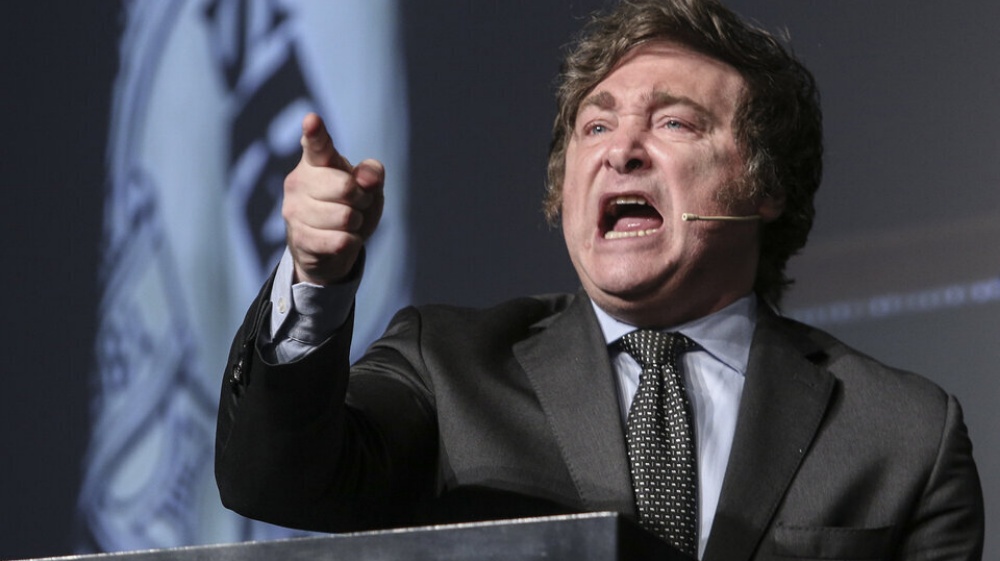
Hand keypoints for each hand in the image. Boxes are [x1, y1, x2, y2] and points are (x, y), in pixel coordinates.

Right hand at [283, 113, 384, 284]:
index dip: (315, 132)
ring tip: (346, 223)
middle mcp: (299, 181)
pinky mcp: (299, 238)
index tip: (312, 120)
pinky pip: (340, 241)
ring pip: (345, 217)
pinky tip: (340, 240)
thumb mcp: (368, 186)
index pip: (317, 144)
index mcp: (317, 161)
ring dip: (356, 224)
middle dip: (362, 199)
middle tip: (356, 204)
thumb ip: (372, 174)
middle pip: (346, 187)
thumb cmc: (349, 206)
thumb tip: (367, 179)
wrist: (329, 247)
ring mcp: (294, 210)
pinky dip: (350, 243)